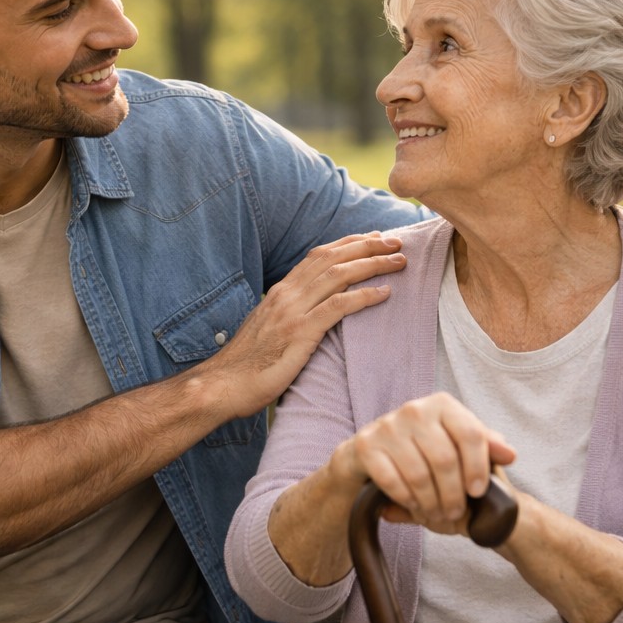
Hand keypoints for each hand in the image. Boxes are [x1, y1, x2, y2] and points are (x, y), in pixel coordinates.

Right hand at [208, 232, 406, 417]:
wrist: (224, 384)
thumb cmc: (248, 364)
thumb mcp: (269, 329)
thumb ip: (290, 315)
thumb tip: (311, 312)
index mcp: (281, 291)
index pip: (319, 256)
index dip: (348, 244)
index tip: (373, 238)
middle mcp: (287, 294)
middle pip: (333, 258)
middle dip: (368, 246)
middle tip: (396, 242)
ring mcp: (292, 312)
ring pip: (339, 276)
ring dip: (372, 265)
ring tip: (398, 262)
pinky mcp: (299, 333)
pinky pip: (337, 307)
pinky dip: (363, 296)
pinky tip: (383, 293)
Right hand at [328, 393, 515, 533]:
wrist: (370, 455)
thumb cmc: (422, 450)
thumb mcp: (456, 444)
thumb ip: (484, 446)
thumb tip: (510, 454)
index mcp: (442, 404)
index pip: (470, 434)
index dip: (478, 467)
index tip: (478, 491)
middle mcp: (414, 409)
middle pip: (445, 459)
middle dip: (453, 494)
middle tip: (455, 512)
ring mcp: (388, 426)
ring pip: (419, 474)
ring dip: (431, 502)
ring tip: (437, 514)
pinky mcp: (366, 446)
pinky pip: (393, 481)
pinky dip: (407, 499)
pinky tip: (415, 505)